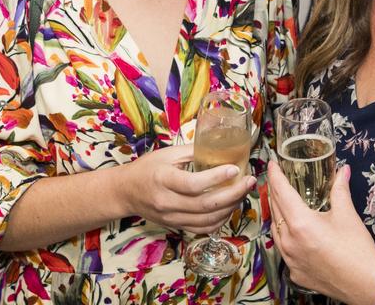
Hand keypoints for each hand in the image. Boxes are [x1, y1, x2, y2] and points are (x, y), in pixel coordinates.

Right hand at [121, 144, 256, 234]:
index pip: (194, 184)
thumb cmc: (146, 168)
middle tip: (248, 182)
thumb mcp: (166, 153)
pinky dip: (220, 220)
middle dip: (233, 194)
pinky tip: (230, 208)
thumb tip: (220, 145)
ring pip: (207, 219)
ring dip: (230, 208)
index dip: (217, 178)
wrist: (125, 192)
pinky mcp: (175, 226)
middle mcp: (167, 202)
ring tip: (242, 193)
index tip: (235, 168)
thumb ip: (192, 151)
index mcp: (163, 179)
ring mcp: (171, 217)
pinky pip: (202, 228)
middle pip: (205, 205)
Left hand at [268, 161, 374, 304]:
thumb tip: (342, 170)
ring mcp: (290, 259)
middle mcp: (290, 241)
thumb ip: (340, 189)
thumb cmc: (357, 249)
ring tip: (281, 202)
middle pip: (275, 209)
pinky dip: (284, 236)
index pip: (281, 192)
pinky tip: (291, 232)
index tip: (272, 164)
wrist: (366, 284)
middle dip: (274, 192)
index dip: (275, 176)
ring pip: (276, 230)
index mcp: (300, 223)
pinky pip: (283, 249)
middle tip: (276, 179)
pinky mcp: (295, 273)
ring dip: (277, 214)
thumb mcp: (347, 214)